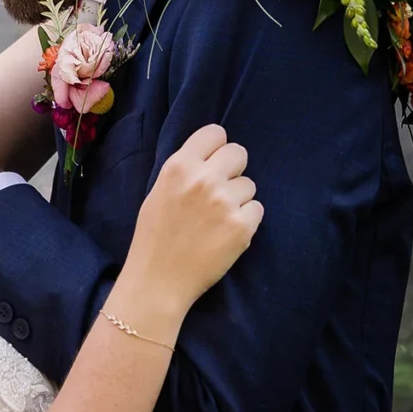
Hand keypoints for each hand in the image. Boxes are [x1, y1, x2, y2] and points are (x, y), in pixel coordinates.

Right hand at [123, 124, 262, 314]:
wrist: (159, 279)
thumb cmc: (155, 235)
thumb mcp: (159, 190)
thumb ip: (185, 169)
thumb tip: (212, 154)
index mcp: (179, 166)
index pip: (215, 133)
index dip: (216, 148)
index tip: (212, 162)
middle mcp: (203, 179)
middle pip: (239, 153)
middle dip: (232, 169)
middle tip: (219, 190)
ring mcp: (225, 203)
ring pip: (249, 184)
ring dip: (238, 198)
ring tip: (217, 218)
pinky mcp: (242, 227)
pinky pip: (257, 209)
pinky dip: (246, 220)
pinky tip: (226, 232)